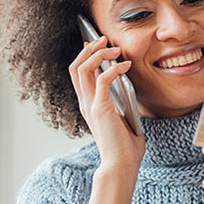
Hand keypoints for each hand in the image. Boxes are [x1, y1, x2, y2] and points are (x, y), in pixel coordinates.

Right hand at [68, 36, 144, 173]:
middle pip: (76, 66)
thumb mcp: (122, 117)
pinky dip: (114, 68)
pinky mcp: (101, 108)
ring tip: (115, 48)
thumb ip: (120, 101)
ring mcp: (91, 105)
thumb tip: (128, 83)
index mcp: (89, 105)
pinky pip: (102, 79)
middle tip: (104, 39)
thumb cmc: (125, 146)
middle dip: (89, 48)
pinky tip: (126, 66)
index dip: (85, 55)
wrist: (122, 165)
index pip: (78, 73)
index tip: (99, 44)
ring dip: (99, 54)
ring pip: (83, 68)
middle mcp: (85, 103)